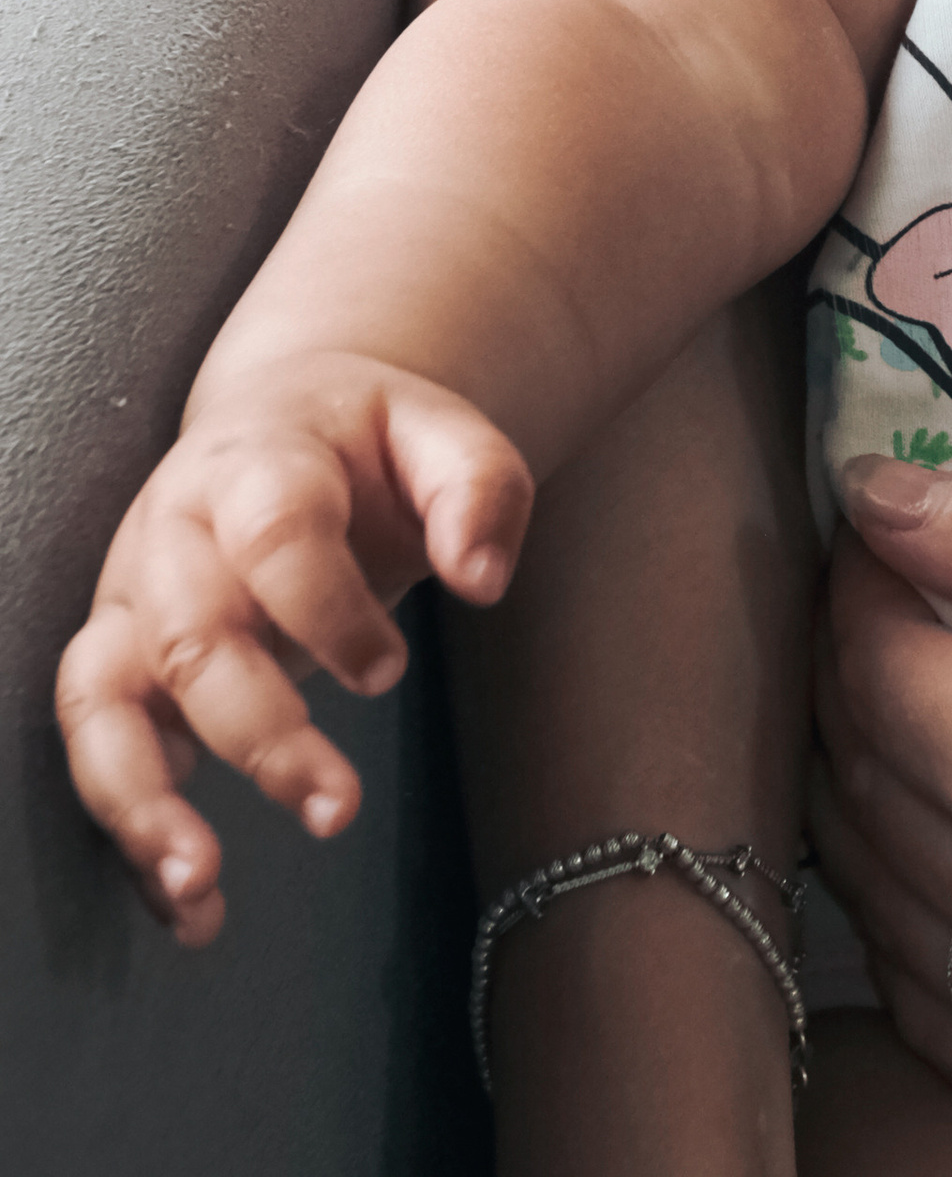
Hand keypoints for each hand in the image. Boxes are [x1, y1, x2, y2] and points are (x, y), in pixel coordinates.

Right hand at [56, 352, 529, 944]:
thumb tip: (484, 580)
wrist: (282, 416)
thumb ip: (476, 489)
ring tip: (203, 882)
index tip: (389, 673)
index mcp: (258, 460)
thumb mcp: (439, 433)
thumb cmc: (366, 441)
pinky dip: (132, 832)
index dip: (328, 609)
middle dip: (258, 733)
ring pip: (103, 699)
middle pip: (190, 634)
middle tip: (338, 809)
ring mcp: (133, 596)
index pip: (274, 533)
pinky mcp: (119, 659)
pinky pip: (96, 749)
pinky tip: (191, 905)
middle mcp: (175, 529)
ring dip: (143, 799)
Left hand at [806, 459, 951, 1149]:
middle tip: (896, 596)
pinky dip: (926, 941)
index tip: (881, 517)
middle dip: (855, 675)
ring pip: (892, 919)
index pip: (874, 668)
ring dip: (873, 803)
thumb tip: (879, 500)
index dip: (863, 573)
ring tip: (918, 709)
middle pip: (861, 792)